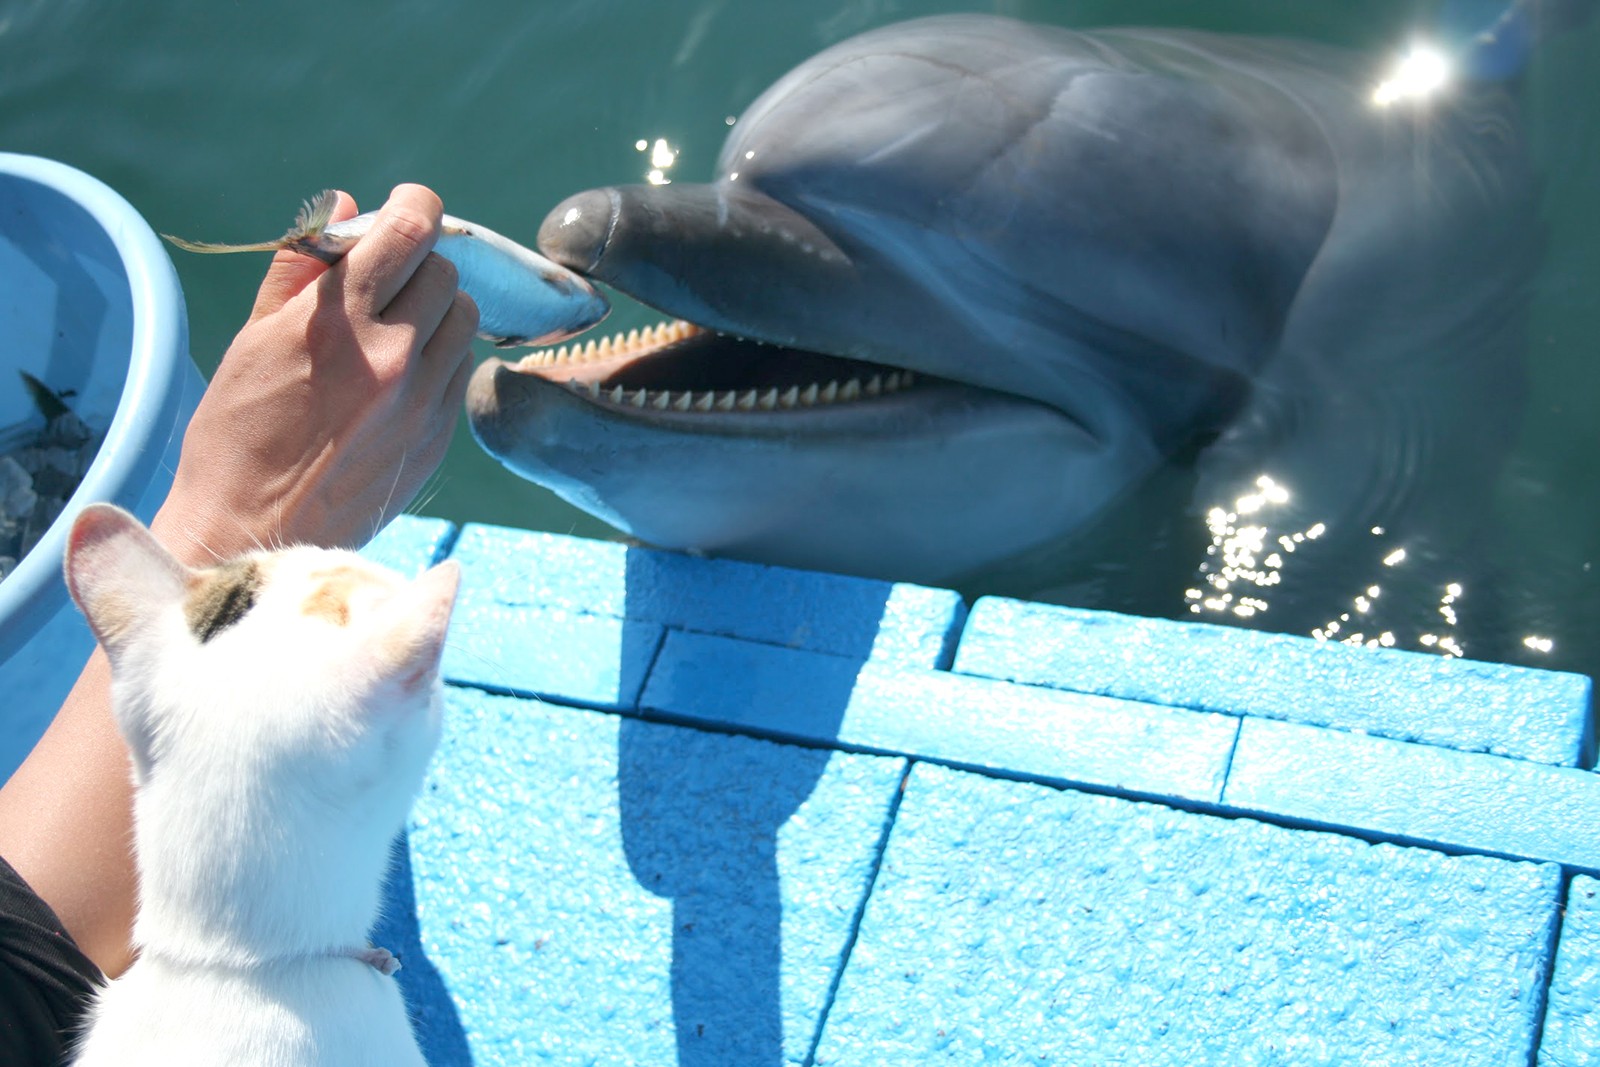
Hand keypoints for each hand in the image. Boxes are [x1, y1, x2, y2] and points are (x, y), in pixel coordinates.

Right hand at [151, 183, 477, 563]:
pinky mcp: (438, 437)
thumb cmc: (236, 433)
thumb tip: (345, 204)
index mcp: (339, 320)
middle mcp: (392, 355)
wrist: (252, 533)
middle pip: (446, 273)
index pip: (411, 230)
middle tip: (387, 280)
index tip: (405, 208)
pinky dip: (438, 359)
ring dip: (436, 312)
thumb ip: (303, 267)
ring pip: (464, 320)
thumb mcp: (253, 338)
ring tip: (394, 330)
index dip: (414, 207)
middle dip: (418, 265)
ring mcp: (422, 400)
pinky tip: (398, 378)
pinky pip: (458, 371)